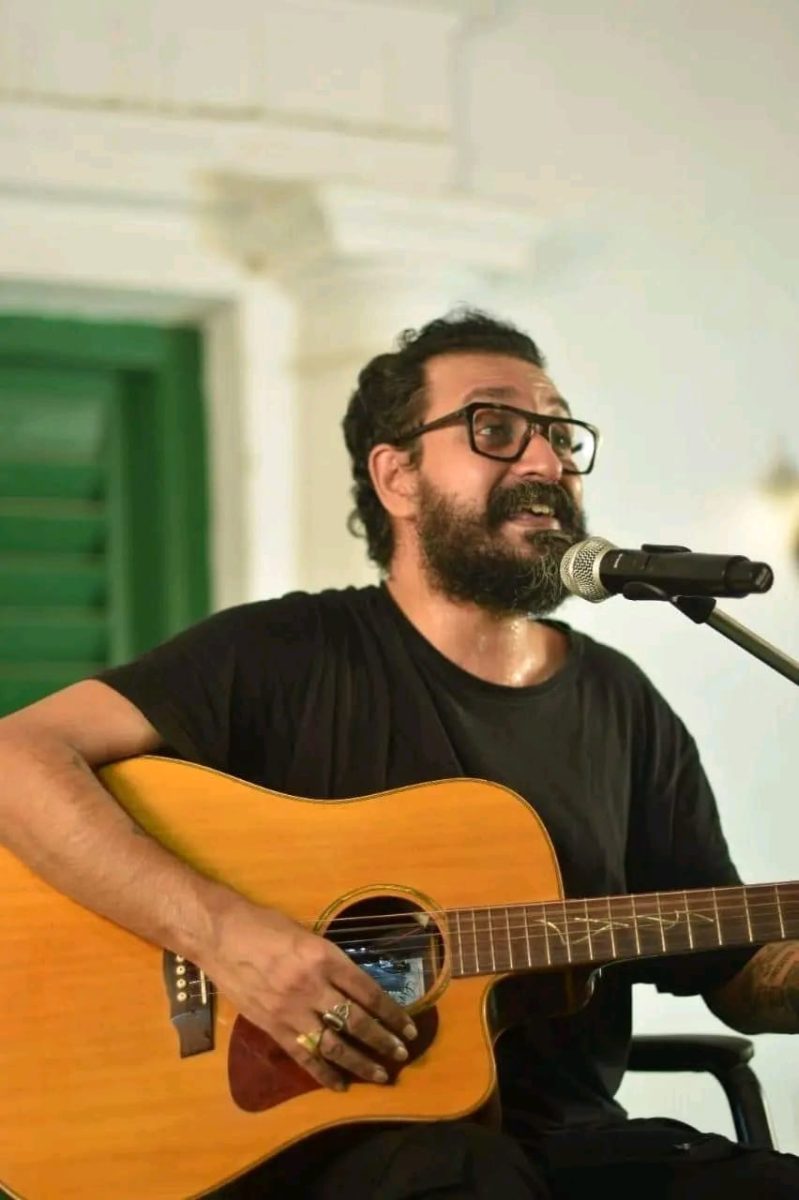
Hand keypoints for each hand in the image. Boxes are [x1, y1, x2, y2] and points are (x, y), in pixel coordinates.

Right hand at [198, 895, 417, 1089]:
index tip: (408, 1027)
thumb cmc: (264, 926)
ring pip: (333, 1044)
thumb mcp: (307, 933)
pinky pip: (302, 1056)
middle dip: (383, 1040)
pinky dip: (323, 1073)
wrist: (219, 936)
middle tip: (402, 1054)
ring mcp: (290, 1010)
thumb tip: (355, 984)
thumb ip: (329, 960)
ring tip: (380, 1075)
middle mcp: (311, 986)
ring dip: (360, 1062)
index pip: (368, 991)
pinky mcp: (272, 1027)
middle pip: (356, 1021)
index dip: (391, 1012)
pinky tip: (340, 1085)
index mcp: (324, 957)